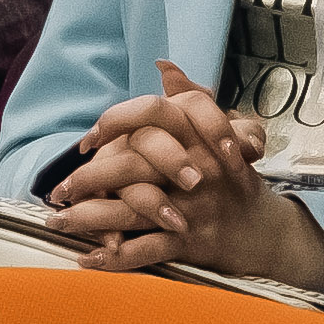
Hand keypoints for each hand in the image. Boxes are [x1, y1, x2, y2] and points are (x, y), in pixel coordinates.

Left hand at [44, 60, 323, 293]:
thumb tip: (163, 64)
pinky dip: (115, 258)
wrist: (267, 232)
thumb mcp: (219, 133)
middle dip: (88, 179)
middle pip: (132, 166)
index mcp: (199, 136)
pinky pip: (147, 249)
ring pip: (132, 209)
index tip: (87, 139)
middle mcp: (196, 167)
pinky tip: (87, 259)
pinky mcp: (192, 241)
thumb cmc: (233, 180)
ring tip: (56, 223)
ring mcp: (193, 206)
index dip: (116, 122)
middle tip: (58, 192)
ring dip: (88, 219)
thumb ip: (190, 96)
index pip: (154, 114)